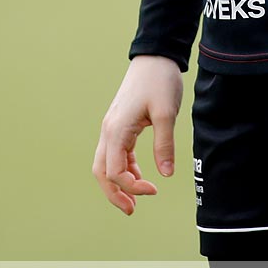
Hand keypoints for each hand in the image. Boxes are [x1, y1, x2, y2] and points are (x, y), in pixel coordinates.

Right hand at [92, 55, 182, 215]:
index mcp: (116, 130)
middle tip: (132, 211)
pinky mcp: (120, 125)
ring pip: (106, 164)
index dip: (131, 187)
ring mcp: (112, 128)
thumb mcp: (167, 113)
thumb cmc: (159, 81)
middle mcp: (109, 131)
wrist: (155, 57)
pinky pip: (116, 153)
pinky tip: (141, 176)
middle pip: (101, 172)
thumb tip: (165, 176)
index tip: (155, 189)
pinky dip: (125, 168)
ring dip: (118, 183)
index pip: (114, 171)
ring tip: (136, 200)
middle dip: (114, 194)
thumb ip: (164, 144)